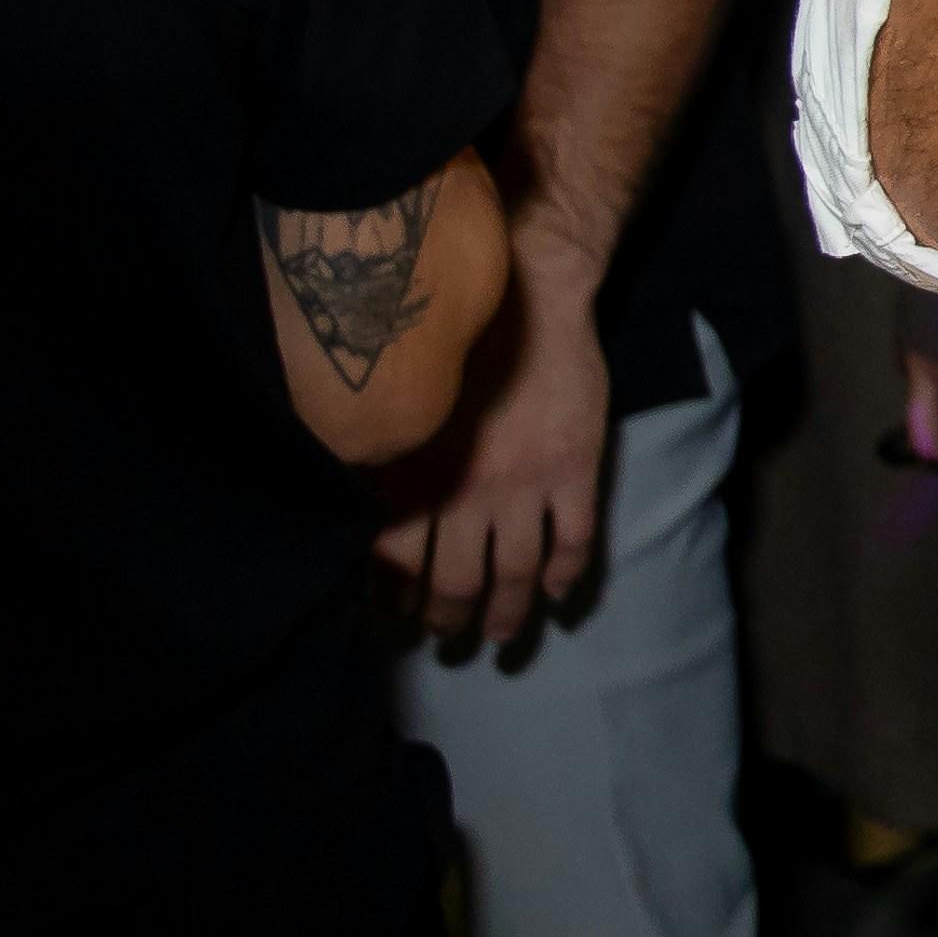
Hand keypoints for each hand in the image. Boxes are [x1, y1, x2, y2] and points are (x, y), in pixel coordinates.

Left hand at [382, 263, 610, 646]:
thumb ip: (385, 464)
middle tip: (450, 638)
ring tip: (502, 635)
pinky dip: (566, 576)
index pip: (398, 562)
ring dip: (509, 615)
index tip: (397, 621)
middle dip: (451, 620)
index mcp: (418, 476)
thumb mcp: (404, 408)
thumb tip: (362, 516)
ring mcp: (526, 485)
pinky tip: (559, 592)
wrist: (530, 297)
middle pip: (457, 581)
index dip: (397, 601)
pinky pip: (573, 541)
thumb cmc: (455, 346)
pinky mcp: (575, 470)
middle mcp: (467, 491)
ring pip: (516, 573)